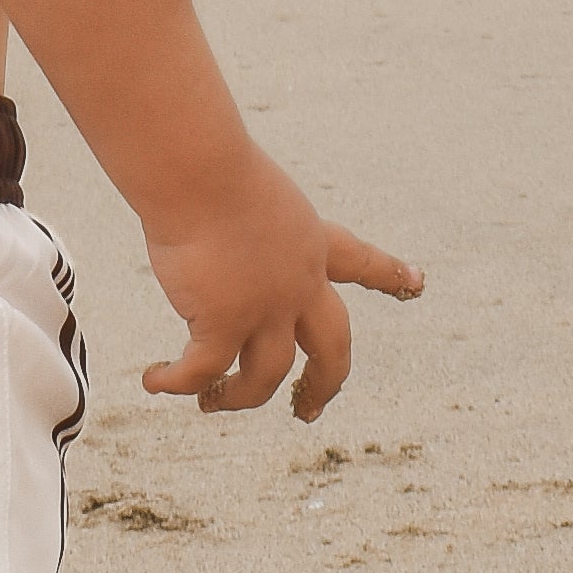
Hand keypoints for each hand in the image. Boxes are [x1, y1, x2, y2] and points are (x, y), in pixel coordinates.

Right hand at [138, 161, 424, 419]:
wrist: (198, 170)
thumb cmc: (206, 163)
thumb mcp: (241, 193)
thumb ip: (239, 232)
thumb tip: (206, 257)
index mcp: (310, 241)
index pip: (359, 259)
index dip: (389, 274)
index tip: (418, 283)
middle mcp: (298, 282)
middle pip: (333, 346)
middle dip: (325, 382)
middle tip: (310, 409)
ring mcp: (266, 309)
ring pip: (265, 377)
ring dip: (238, 398)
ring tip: (210, 403)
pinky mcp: (225, 326)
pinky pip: (203, 372)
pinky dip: (177, 382)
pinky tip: (154, 381)